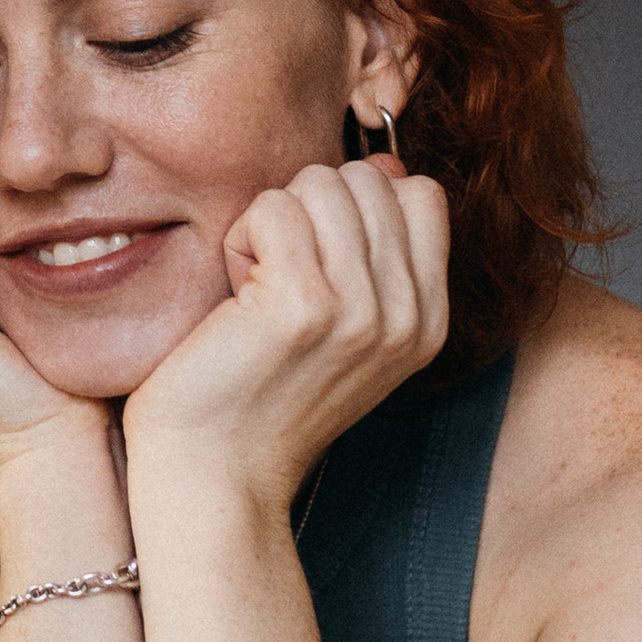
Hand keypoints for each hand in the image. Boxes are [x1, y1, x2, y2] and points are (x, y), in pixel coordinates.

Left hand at [123, 156, 448, 519]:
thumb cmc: (255, 395)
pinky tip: (233, 298)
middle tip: (275, 281)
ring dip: (269, 224)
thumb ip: (372, 249)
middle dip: (306, 211)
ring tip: (254, 289)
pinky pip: (271, 208)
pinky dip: (238, 240)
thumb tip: (384, 163)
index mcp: (427, 320)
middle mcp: (407, 316)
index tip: (313, 262)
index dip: (355, 205)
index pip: (420, 194)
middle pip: (366, 180)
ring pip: (319, 183)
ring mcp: (362, 311)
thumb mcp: (340, 325)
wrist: (214, 477)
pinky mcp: (303, 306)